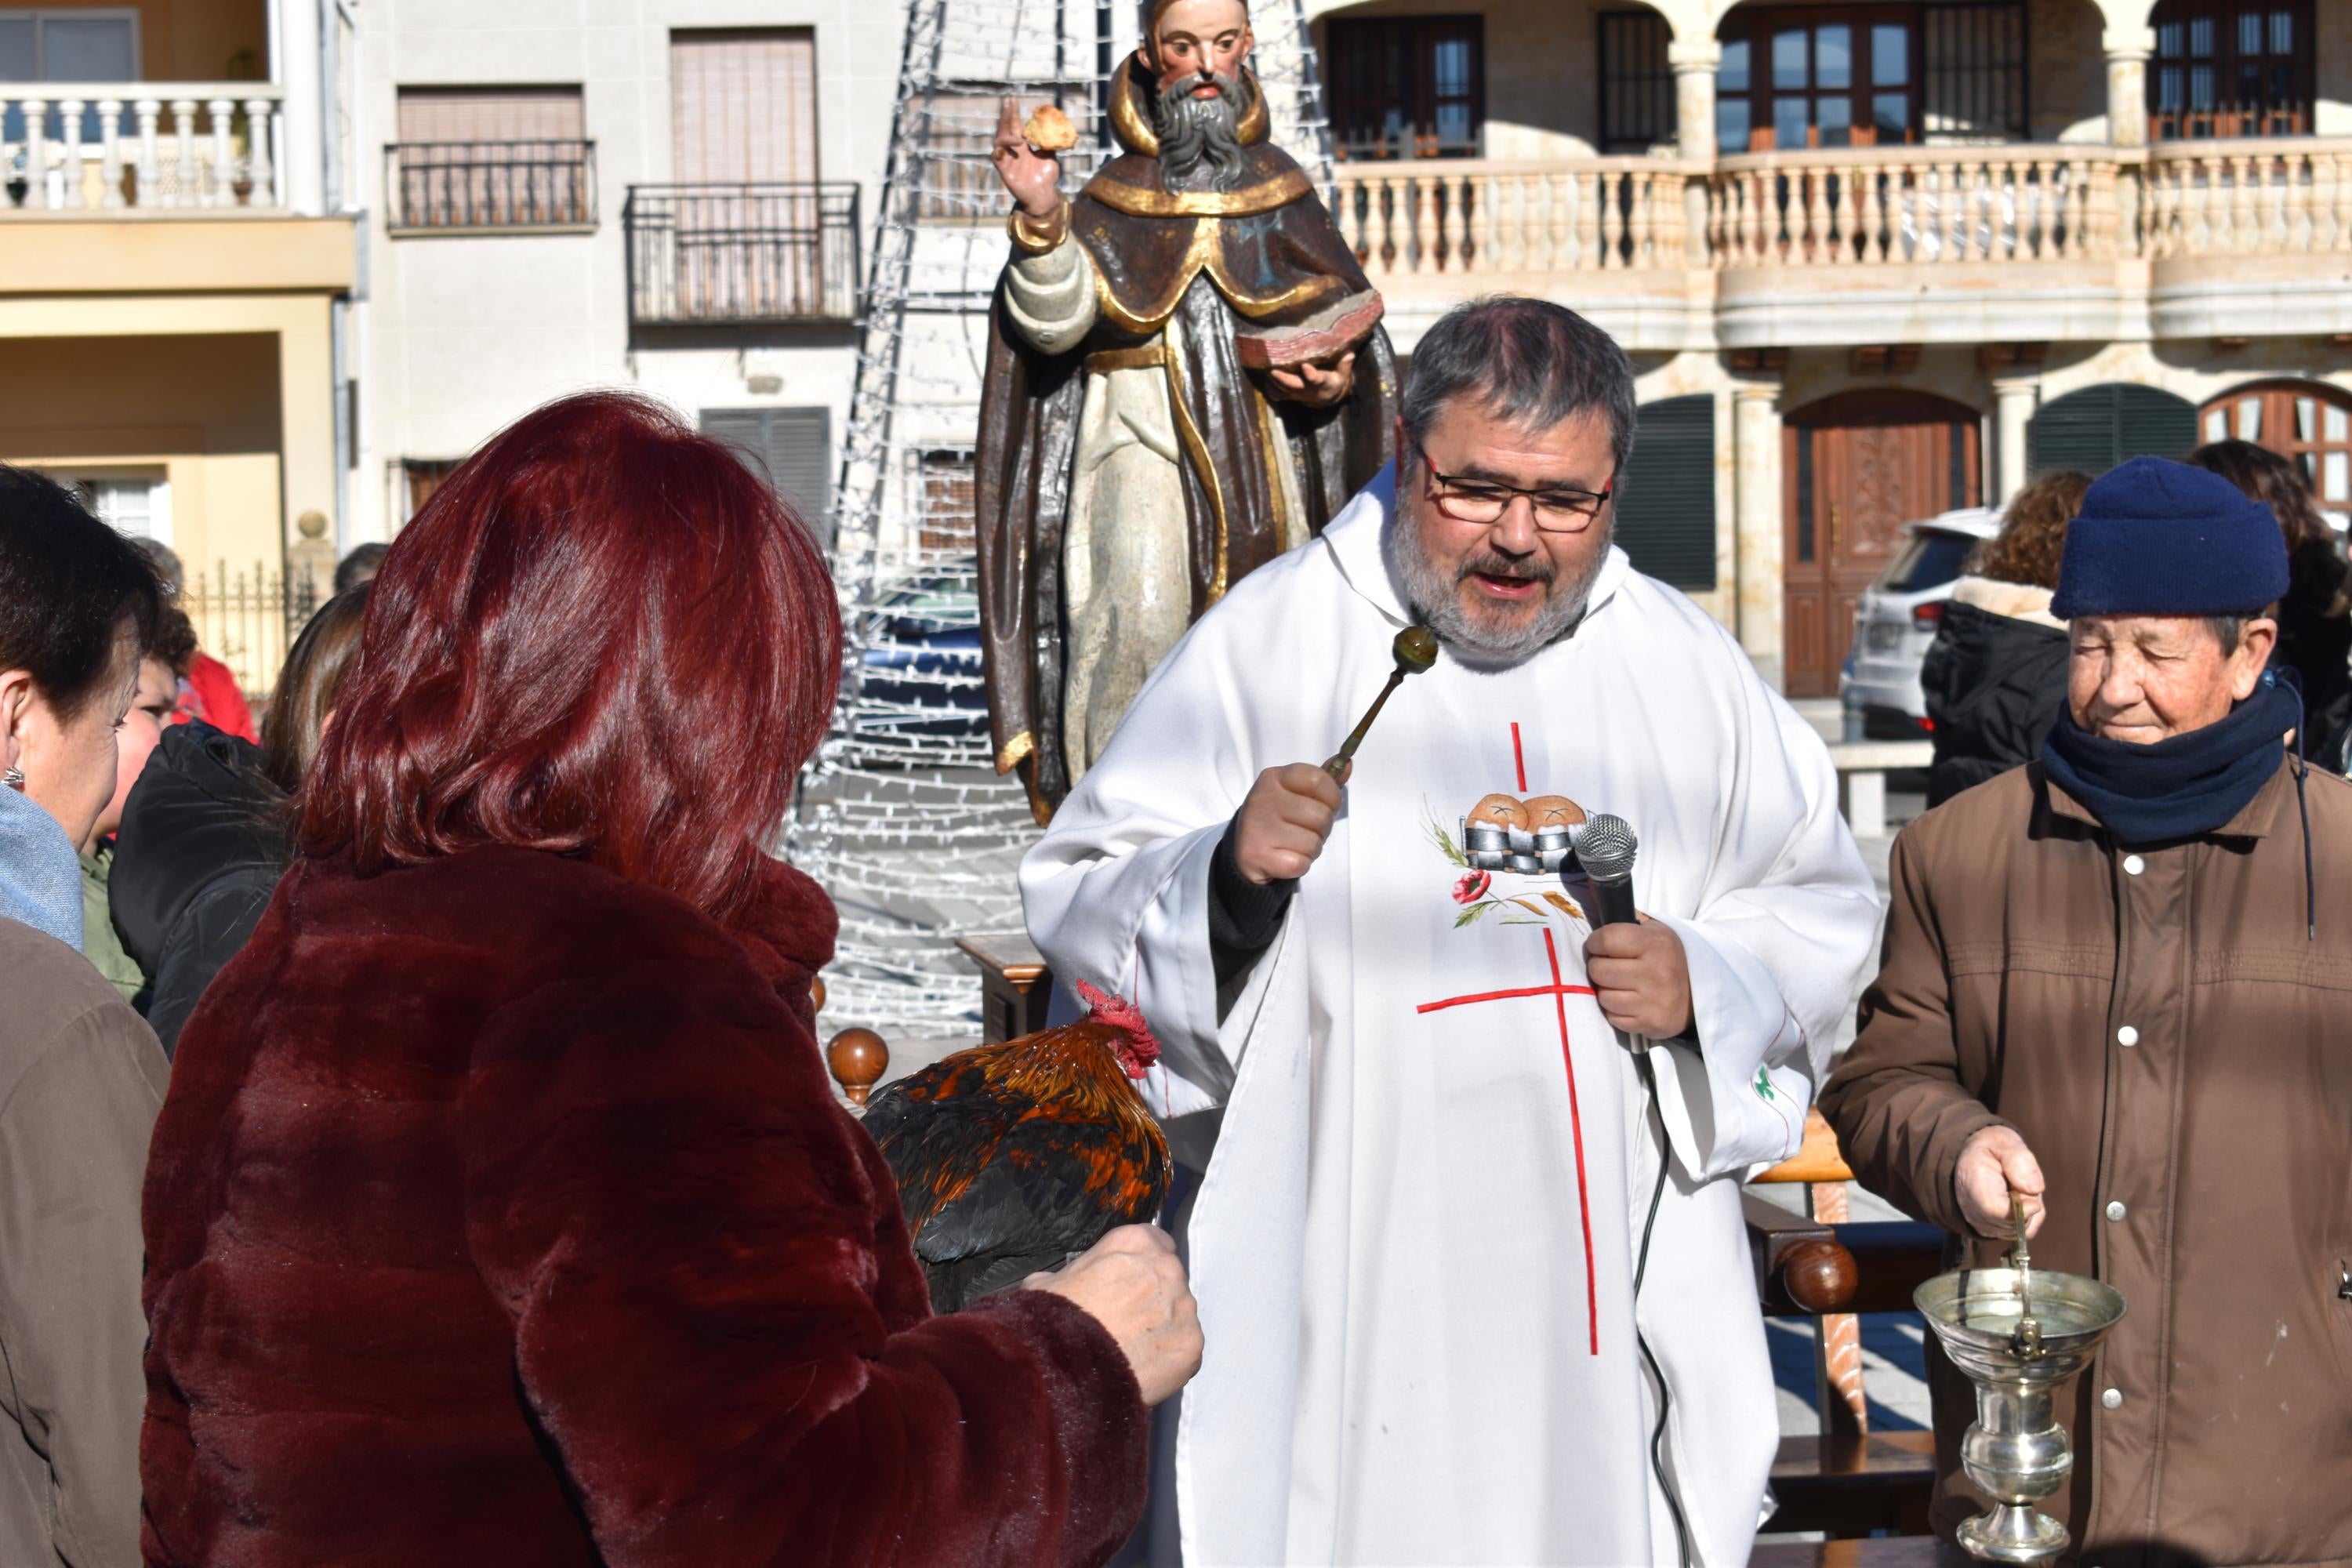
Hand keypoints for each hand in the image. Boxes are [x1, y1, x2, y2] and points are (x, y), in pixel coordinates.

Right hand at [991, 98, 1063, 219]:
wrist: (1043, 195)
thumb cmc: (1047, 177)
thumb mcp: (1051, 155)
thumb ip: (1048, 142)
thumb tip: (1054, 127)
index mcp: (1022, 145)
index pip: (1015, 124)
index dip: (1013, 112)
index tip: (1013, 99)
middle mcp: (1013, 149)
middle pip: (1005, 128)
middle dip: (1006, 115)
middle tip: (1008, 101)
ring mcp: (1007, 159)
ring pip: (999, 140)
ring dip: (1005, 134)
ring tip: (1018, 137)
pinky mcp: (1004, 170)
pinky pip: (996, 157)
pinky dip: (1000, 150)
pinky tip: (1007, 148)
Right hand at [1028, 1225, 1202, 1406]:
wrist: (1066, 1371)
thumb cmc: (1053, 1320)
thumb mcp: (1047, 1284)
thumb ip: (1066, 1276)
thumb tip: (1052, 1283)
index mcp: (1135, 1243)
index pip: (1154, 1242)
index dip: (1140, 1265)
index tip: (1128, 1284)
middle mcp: (1167, 1268)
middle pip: (1169, 1279)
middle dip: (1153, 1297)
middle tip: (1127, 1321)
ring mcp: (1183, 1307)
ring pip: (1179, 1315)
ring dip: (1163, 1328)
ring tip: (1132, 1350)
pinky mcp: (1192, 1344)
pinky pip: (1184, 1349)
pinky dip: (1169, 1359)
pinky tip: (1143, 1370)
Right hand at [1234, 762, 1344, 884]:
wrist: (1244, 850)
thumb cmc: (1277, 818)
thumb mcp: (1295, 793)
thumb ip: (1322, 780)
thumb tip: (1348, 764)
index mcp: (1274, 777)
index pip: (1318, 779)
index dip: (1332, 796)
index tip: (1326, 805)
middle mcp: (1264, 798)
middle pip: (1321, 815)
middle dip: (1322, 828)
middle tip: (1305, 829)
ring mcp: (1259, 827)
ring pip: (1313, 843)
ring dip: (1311, 848)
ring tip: (1294, 844)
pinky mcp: (1257, 855)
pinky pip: (1300, 863)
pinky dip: (1300, 865)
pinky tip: (1286, 857)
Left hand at [1265, 350, 1355, 408]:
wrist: (1326, 398)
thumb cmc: (1334, 380)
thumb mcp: (1343, 374)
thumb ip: (1344, 364)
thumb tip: (1349, 353)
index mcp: (1322, 383)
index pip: (1316, 379)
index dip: (1310, 375)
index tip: (1305, 366)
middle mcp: (1307, 390)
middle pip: (1293, 386)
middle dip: (1282, 379)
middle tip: (1273, 370)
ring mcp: (1297, 394)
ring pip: (1282, 390)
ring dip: (1272, 381)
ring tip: (1264, 369)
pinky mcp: (1289, 395)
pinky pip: (1277, 394)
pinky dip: (1269, 388)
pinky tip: (1262, 376)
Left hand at [1583, 916, 1693, 1039]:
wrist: (1699, 992)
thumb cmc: (1669, 957)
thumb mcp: (1656, 931)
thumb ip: (1627, 920)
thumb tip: (1595, 899)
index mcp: (1656, 944)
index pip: (1607, 939)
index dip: (1596, 942)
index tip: (1599, 945)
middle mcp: (1656, 973)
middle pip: (1599, 970)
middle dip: (1598, 967)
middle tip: (1610, 966)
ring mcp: (1653, 1002)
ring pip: (1603, 996)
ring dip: (1606, 991)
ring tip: (1620, 985)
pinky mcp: (1650, 1024)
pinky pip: (1613, 1018)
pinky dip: (1616, 1010)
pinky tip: (1629, 1001)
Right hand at [1955, 1125, 2045, 1239]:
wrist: (1971, 1159)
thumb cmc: (1991, 1148)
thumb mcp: (2004, 1141)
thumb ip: (2020, 1161)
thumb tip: (2035, 1189)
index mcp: (1972, 1180)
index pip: (1995, 1210)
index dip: (2020, 1209)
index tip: (2034, 1197)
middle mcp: (1971, 1207)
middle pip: (2011, 1223)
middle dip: (2028, 1205)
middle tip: (2022, 1182)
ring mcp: (1979, 1223)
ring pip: (2018, 1230)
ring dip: (2028, 1211)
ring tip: (2017, 1189)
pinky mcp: (1989, 1231)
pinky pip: (2020, 1233)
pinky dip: (2027, 1218)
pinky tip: (2018, 1200)